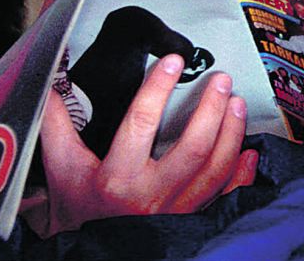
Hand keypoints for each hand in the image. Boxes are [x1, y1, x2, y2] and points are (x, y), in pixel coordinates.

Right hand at [37, 54, 258, 234]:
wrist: (93, 252)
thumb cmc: (81, 210)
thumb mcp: (63, 170)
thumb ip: (58, 128)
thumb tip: (52, 89)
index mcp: (117, 179)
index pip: (141, 125)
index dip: (158, 90)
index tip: (173, 62)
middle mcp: (151, 196)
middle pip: (193, 148)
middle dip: (211, 109)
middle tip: (221, 79)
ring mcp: (177, 209)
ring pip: (216, 169)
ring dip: (232, 132)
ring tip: (237, 102)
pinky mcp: (194, 219)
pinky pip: (227, 195)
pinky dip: (243, 173)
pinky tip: (251, 151)